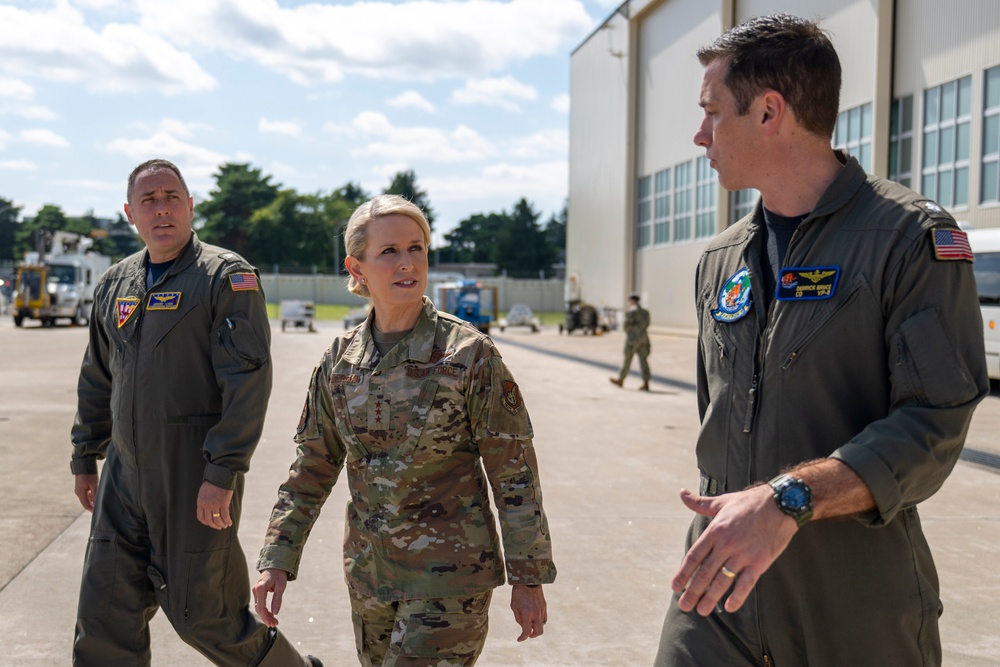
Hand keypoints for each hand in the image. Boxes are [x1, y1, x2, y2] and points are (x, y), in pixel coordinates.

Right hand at [74, 473, 98, 511]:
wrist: (84, 465)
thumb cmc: (89, 474)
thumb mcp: (94, 484)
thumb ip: (95, 494)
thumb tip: (96, 503)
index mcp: (80, 493)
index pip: (86, 505)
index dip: (92, 509)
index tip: (98, 512)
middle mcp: (78, 492)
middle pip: (86, 503)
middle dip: (93, 506)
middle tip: (101, 507)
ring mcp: (79, 490)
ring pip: (86, 499)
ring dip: (92, 501)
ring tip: (100, 501)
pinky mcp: (81, 487)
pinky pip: (86, 495)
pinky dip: (91, 496)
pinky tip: (96, 495)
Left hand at [197, 481, 233, 529]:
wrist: (220, 475)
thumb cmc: (213, 482)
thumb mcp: (204, 492)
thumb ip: (204, 500)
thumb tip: (208, 508)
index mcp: (200, 502)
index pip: (201, 517)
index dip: (206, 523)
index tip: (211, 524)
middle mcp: (206, 505)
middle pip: (209, 520)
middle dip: (214, 525)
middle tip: (219, 527)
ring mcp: (214, 504)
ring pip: (217, 519)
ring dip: (221, 524)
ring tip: (225, 525)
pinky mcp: (223, 503)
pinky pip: (225, 515)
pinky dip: (227, 520)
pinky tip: (230, 522)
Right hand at [252, 568, 288, 627]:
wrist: (275, 565)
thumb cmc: (279, 574)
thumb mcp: (281, 586)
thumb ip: (277, 599)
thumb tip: (275, 613)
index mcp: (260, 588)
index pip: (260, 607)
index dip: (266, 617)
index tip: (272, 623)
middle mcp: (256, 590)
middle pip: (259, 609)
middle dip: (266, 618)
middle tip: (274, 624)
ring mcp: (256, 591)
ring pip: (259, 607)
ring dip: (266, 615)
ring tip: (274, 621)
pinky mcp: (258, 592)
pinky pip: (260, 603)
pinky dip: (265, 610)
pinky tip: (271, 615)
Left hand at [510, 585, 546, 641]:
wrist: (528, 580)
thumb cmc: (518, 593)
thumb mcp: (514, 606)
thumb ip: (519, 618)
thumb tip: (523, 626)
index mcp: (527, 614)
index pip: (527, 631)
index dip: (522, 637)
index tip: (519, 639)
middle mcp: (536, 613)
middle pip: (539, 632)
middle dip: (532, 635)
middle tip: (527, 634)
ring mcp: (542, 610)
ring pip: (542, 625)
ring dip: (536, 627)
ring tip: (530, 624)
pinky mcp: (545, 606)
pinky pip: (544, 618)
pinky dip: (539, 621)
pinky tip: (534, 617)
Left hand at [671, 486, 797, 614]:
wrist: (780, 503)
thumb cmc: (749, 502)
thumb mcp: (722, 501)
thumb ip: (700, 503)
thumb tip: (682, 494)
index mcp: (715, 530)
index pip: (694, 556)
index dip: (683, 573)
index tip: (675, 586)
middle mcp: (726, 544)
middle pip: (705, 572)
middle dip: (693, 591)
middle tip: (684, 606)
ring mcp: (743, 554)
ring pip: (722, 581)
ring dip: (711, 598)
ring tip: (702, 611)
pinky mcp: (760, 561)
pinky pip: (746, 583)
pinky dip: (737, 597)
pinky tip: (729, 608)